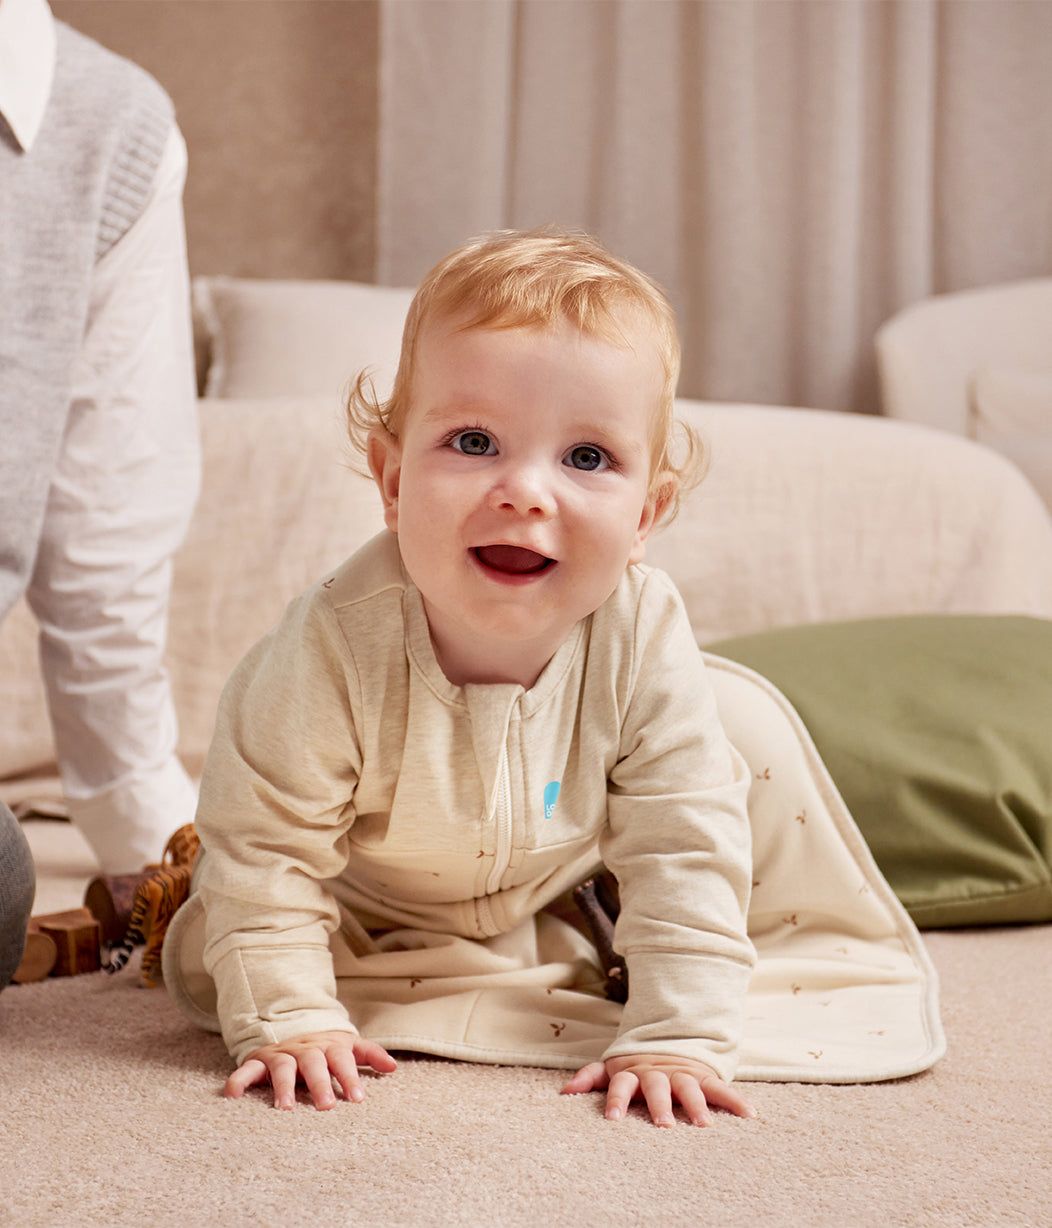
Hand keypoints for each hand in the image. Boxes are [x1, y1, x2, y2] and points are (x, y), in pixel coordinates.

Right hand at [224, 1030, 396, 1109]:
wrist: (290, 1025)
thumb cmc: (324, 1047)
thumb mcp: (347, 1046)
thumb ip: (370, 1054)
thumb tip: (394, 1067)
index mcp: (329, 1046)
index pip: (343, 1060)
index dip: (350, 1077)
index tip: (358, 1099)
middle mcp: (305, 1049)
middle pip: (314, 1063)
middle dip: (320, 1084)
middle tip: (327, 1108)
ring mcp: (281, 1054)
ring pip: (282, 1067)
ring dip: (283, 1086)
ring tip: (287, 1108)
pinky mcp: (258, 1060)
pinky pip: (246, 1068)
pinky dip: (239, 1080)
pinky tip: (232, 1095)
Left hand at [561, 1053, 755, 1127]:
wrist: (669, 1040)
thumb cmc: (636, 1066)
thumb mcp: (612, 1067)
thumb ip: (591, 1077)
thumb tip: (565, 1092)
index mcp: (633, 1072)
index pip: (621, 1084)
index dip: (616, 1100)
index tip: (612, 1120)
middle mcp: (657, 1073)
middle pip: (657, 1087)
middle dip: (660, 1105)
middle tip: (663, 1126)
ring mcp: (681, 1074)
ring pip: (689, 1087)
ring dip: (696, 1105)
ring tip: (704, 1125)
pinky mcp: (703, 1076)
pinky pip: (720, 1087)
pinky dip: (734, 1099)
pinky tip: (748, 1114)